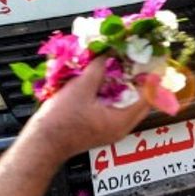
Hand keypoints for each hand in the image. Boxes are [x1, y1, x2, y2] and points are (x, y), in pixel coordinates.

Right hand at [24, 58, 151, 164]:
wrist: (42, 142)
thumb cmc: (60, 122)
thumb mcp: (81, 87)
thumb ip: (98, 68)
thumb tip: (108, 53)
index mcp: (120, 121)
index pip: (147, 99)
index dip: (151, 78)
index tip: (152, 63)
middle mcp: (119, 129)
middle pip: (141, 103)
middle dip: (140, 81)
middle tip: (138, 62)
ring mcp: (110, 130)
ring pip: (128, 105)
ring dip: (128, 87)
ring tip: (123, 68)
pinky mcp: (100, 128)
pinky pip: (116, 109)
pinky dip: (116, 95)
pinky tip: (107, 81)